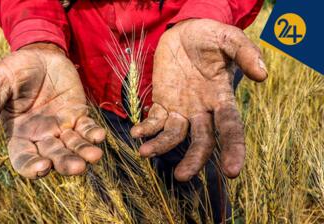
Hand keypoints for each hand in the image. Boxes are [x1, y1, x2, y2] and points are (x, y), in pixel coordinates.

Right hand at [0, 43, 105, 178]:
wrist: (39, 52)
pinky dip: (93, 134)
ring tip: (95, 156)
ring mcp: (62, 126)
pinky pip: (87, 128)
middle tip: (78, 167)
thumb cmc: (15, 69)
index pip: (24, 159)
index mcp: (19, 134)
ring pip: (73, 147)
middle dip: (66, 164)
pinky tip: (99, 136)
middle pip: (54, 157)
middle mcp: (41, 136)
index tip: (44, 167)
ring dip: (84, 153)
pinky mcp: (77, 114)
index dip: (33, 167)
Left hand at [131, 19, 266, 181]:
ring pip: (174, 135)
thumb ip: (245, 53)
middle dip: (193, 159)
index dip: (233, 149)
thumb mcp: (229, 39)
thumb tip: (263, 75)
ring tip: (145, 152)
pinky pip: (155, 121)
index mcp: (222, 97)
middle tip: (182, 177)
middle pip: (201, 140)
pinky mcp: (163, 102)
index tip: (232, 172)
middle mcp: (203, 109)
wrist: (184, 32)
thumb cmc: (210, 36)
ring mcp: (182, 108)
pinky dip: (146, 128)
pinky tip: (136, 133)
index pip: (231, 127)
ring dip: (161, 146)